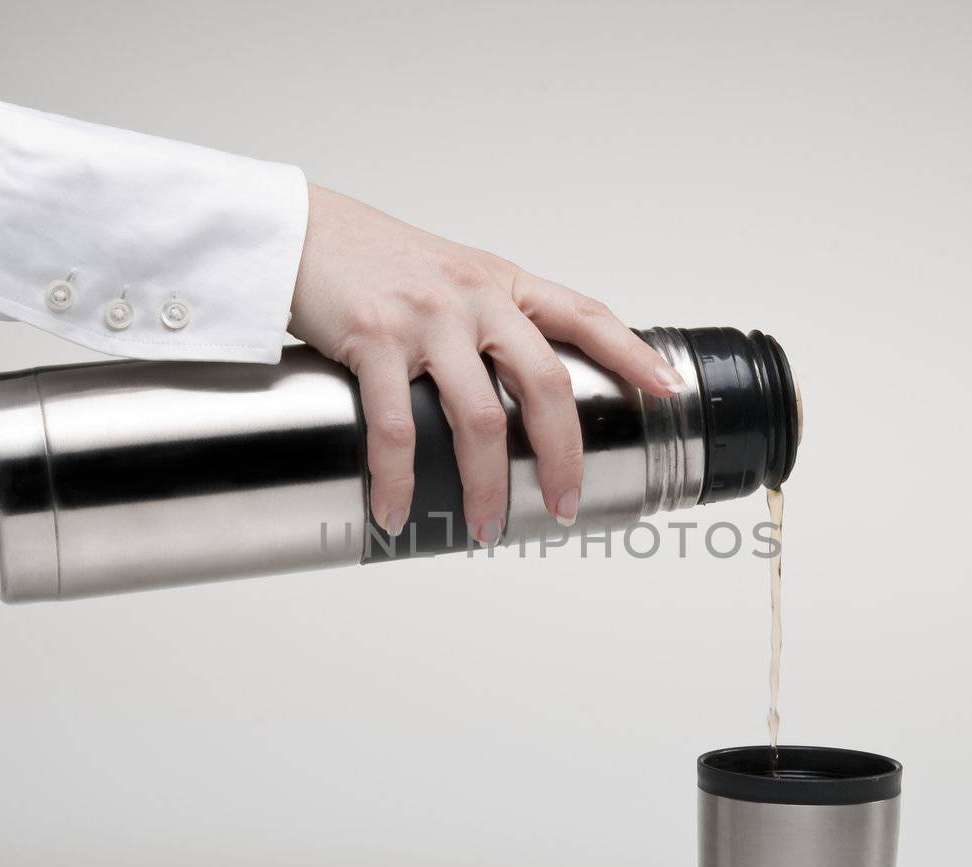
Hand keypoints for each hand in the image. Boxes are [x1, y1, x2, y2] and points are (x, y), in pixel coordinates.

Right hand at [288, 184, 683, 543]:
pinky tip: (398, 509)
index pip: (585, 314)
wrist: (303, 232)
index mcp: (502, 284)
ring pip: (479, 419)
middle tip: (565, 504)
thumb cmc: (377, 261)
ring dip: (486, 486)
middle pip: (545, 385)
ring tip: (486, 529)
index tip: (669, 390)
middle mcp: (475, 297)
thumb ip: (492, 320)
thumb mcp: (453, 276)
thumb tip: (521, 389)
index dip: (632, 353)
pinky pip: (397, 427)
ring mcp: (427, 318)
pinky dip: (399, 480)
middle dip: (562, 455)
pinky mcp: (373, 338)